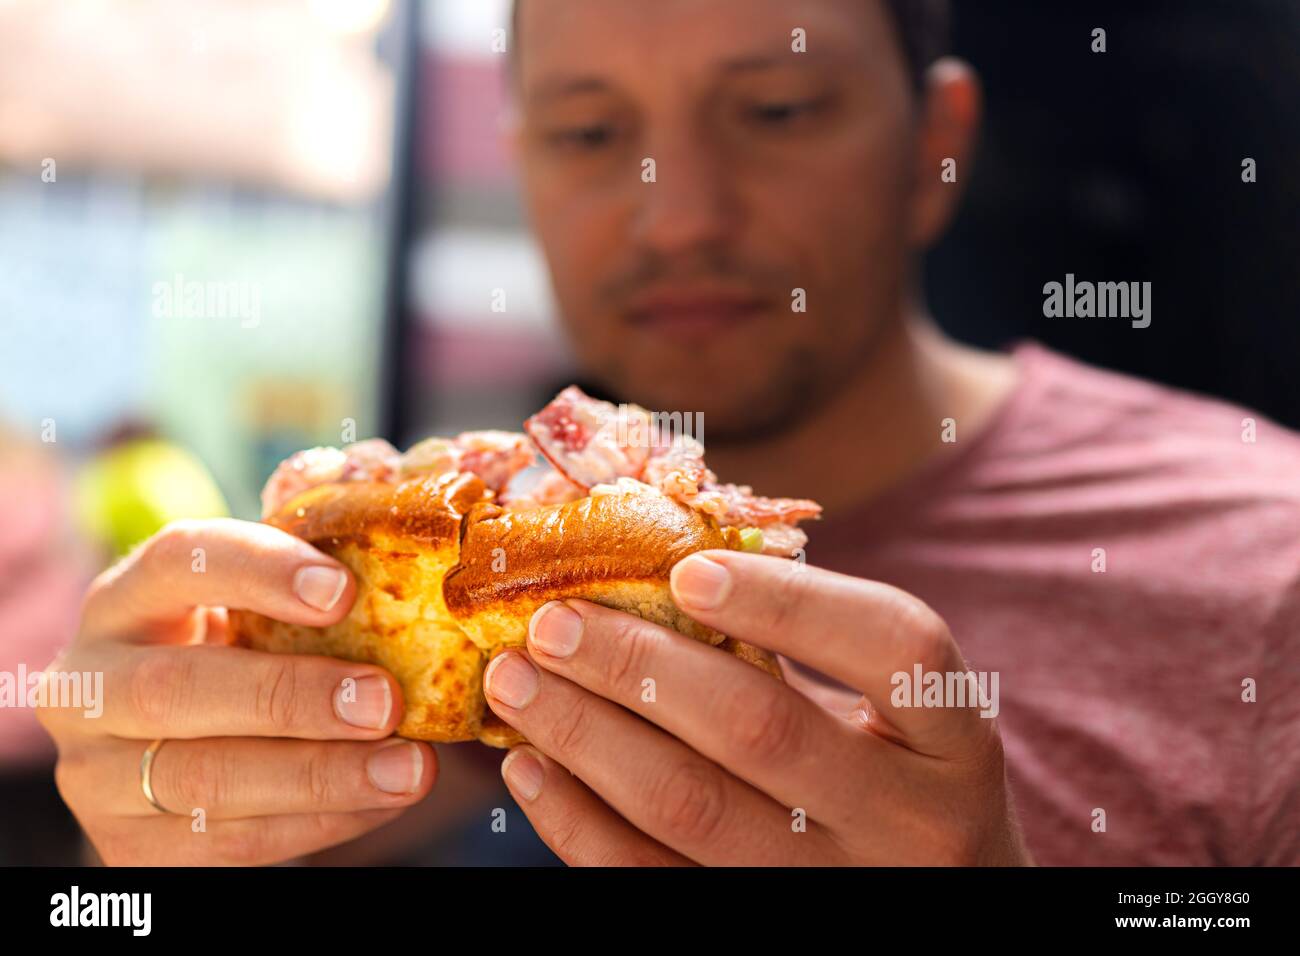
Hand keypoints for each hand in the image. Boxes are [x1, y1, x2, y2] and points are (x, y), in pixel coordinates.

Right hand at [37, 518, 435, 865]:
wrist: (179, 755)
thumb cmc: (241, 658)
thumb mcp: (254, 614)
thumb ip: (306, 594)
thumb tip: (408, 577)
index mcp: (123, 601)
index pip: (175, 561)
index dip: (258, 569)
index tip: (345, 590)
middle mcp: (88, 686)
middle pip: (175, 689)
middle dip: (291, 696)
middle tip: (385, 701)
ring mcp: (95, 775)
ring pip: (204, 779)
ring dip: (321, 775)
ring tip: (409, 767)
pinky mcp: (128, 846)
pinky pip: (228, 842)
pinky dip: (318, 822)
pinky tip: (382, 800)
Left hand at [482, 550, 1030, 865]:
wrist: (941, 902)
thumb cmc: (901, 779)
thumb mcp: (895, 712)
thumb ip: (812, 647)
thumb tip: (656, 556)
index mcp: (955, 737)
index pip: (893, 645)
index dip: (787, 600)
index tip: (686, 569)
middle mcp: (914, 821)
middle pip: (762, 729)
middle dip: (638, 666)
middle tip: (552, 622)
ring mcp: (838, 890)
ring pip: (691, 808)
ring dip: (586, 735)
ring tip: (518, 682)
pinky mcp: (760, 927)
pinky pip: (651, 879)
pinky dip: (578, 823)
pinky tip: (533, 768)